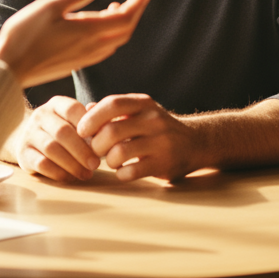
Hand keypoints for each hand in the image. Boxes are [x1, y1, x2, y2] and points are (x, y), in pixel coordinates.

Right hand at [0, 0, 149, 88]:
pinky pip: (102, 50)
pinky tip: (95, 28)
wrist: (9, 69)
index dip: (137, 6)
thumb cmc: (24, 35)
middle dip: (133, 15)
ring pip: (113, 43)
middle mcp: (91, 48)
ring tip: (116, 9)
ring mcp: (83, 58)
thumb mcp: (49, 7)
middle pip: (123, 33)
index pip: (124, 20)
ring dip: (120, 26)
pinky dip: (108, 36)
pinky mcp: (75, 64)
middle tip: (136, 0)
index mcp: (87, 32)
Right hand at [10, 96, 100, 181]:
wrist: (31, 140)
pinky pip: (42, 164)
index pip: (73, 109)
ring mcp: (29, 133)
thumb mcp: (75, 121)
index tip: (101, 141)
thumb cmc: (63, 131)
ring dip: (72, 164)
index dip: (88, 126)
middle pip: (62, 132)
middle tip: (95, 164)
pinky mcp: (23, 153)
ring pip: (52, 149)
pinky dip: (59, 172)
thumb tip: (107, 124)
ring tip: (86, 174)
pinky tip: (71, 177)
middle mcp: (40, 115)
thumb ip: (91, 122)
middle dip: (82, 150)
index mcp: (56, 104)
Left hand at [76, 94, 199, 181]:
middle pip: (111, 131)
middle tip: (96, 151)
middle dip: (96, 145)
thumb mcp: (139, 111)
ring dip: (108, 161)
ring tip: (111, 161)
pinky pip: (131, 172)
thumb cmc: (157, 127)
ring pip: (119, 153)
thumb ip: (113, 110)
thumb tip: (85, 110)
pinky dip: (121, 174)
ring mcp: (160, 142)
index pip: (112, 104)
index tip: (82, 131)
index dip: (91, 118)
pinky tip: (124, 171)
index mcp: (144, 104)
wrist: (196, 143)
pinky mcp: (163, 164)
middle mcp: (153, 120)